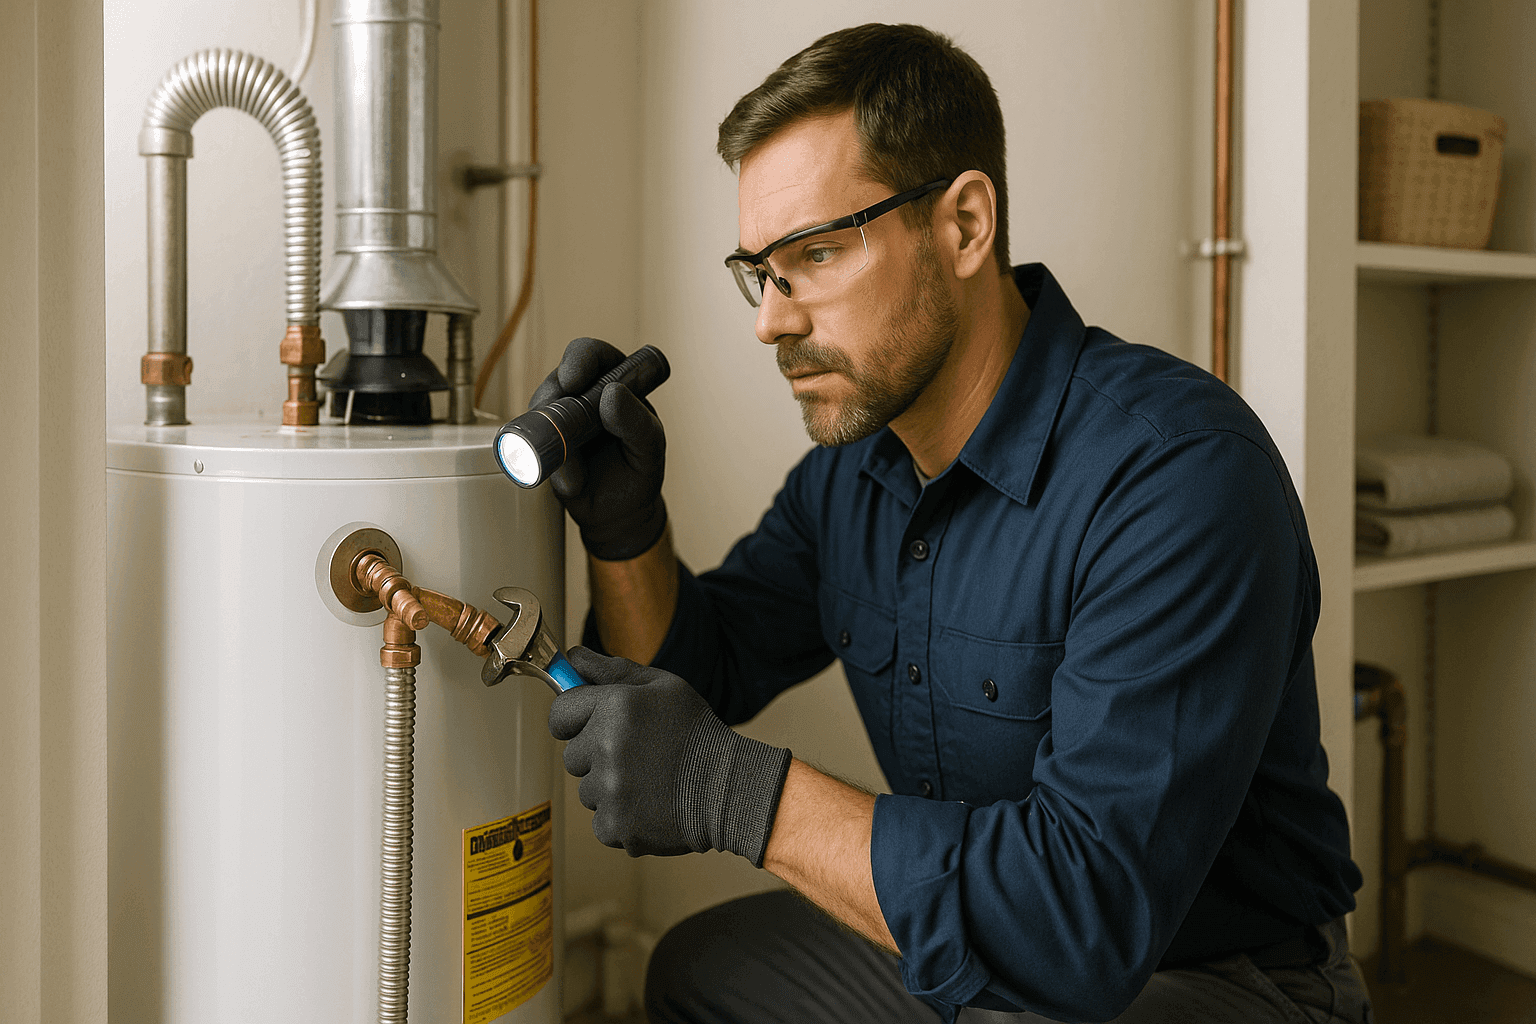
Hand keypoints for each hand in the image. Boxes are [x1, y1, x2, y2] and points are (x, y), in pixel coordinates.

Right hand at [529, 337, 666, 560]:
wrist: (618, 512)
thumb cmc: (638, 471)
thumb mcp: (649, 447)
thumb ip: (637, 422)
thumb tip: (612, 393)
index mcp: (615, 383)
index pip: (594, 356)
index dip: (580, 360)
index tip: (573, 380)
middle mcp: (582, 396)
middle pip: (557, 379)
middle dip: (552, 394)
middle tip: (554, 415)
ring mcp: (558, 419)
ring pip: (539, 412)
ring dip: (551, 438)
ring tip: (577, 471)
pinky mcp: (541, 444)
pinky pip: (531, 445)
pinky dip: (547, 464)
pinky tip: (569, 482)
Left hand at [548, 647, 791, 863]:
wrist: (730, 789)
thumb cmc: (696, 734)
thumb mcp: (663, 687)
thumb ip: (613, 670)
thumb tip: (572, 658)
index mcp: (615, 706)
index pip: (559, 713)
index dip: (572, 720)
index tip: (586, 726)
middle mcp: (607, 746)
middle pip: (572, 756)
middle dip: (596, 756)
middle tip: (636, 755)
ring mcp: (610, 789)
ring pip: (587, 790)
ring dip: (610, 788)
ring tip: (649, 781)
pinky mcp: (616, 825)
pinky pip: (601, 821)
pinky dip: (621, 818)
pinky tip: (650, 805)